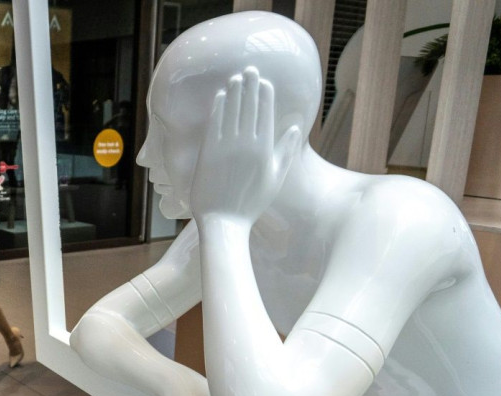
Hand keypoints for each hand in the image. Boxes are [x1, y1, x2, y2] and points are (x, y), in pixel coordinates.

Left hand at [191, 67, 299, 224]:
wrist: (224, 220)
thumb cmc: (251, 203)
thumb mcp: (274, 178)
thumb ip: (285, 151)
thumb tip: (292, 127)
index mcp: (263, 150)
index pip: (265, 114)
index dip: (264, 95)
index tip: (264, 81)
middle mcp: (245, 145)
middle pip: (248, 108)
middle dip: (249, 86)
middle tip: (250, 69)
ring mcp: (225, 147)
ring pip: (231, 112)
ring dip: (233, 92)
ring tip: (235, 78)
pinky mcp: (208, 152)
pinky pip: (214, 123)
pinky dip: (217, 108)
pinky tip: (220, 96)